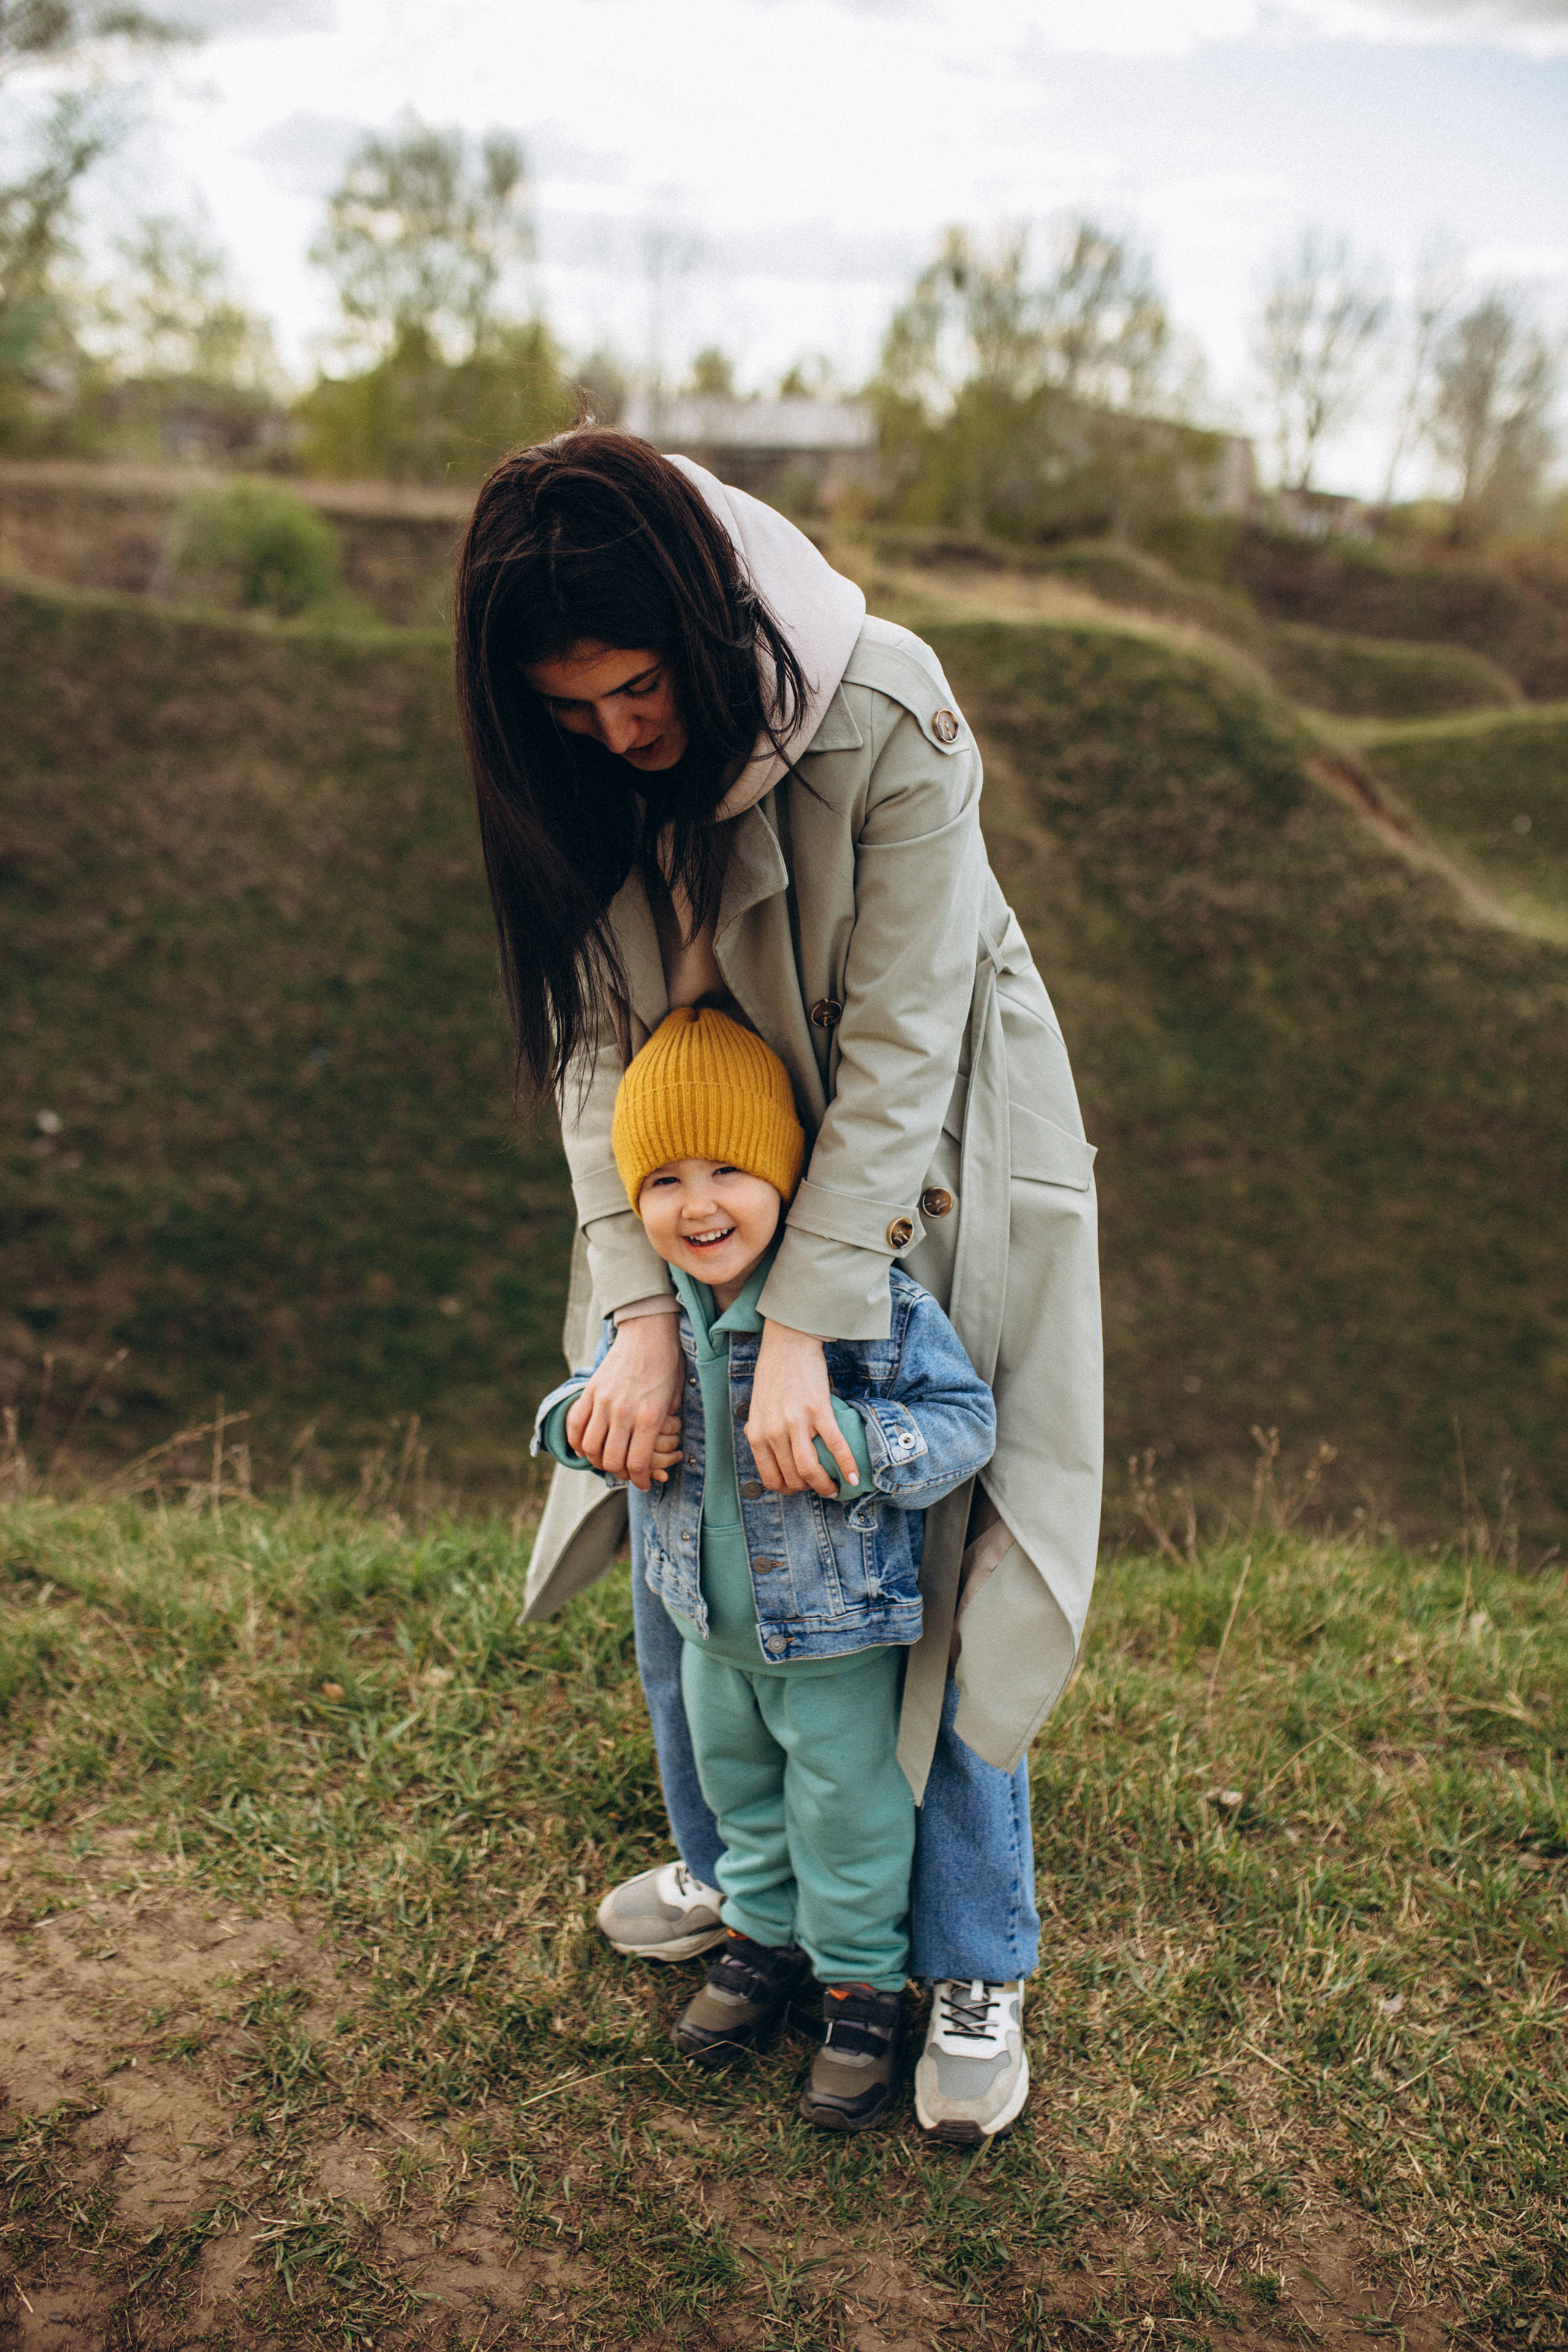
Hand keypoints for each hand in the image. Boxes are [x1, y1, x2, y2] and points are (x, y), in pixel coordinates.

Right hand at [566, 1312, 684, 1491]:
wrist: (648, 1331)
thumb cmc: (667, 1365)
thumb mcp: (676, 1398)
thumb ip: (665, 1426)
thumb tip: (659, 1450)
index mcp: (649, 1416)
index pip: (637, 1463)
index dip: (640, 1480)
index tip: (644, 1484)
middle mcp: (624, 1412)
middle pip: (611, 1460)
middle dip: (620, 1475)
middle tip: (627, 1474)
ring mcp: (604, 1401)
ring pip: (589, 1447)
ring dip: (597, 1460)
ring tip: (607, 1460)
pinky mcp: (590, 1391)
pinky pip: (575, 1424)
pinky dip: (576, 1441)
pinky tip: (585, 1447)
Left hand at [745, 1320, 859, 1497]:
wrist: (787, 1344)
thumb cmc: (772, 1376)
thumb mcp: (757, 1409)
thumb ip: (762, 1434)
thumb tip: (774, 1459)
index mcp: (756, 1434)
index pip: (771, 1478)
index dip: (788, 1490)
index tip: (800, 1489)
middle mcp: (773, 1432)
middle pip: (793, 1478)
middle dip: (809, 1490)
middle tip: (822, 1488)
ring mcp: (796, 1422)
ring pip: (810, 1470)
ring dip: (825, 1486)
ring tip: (835, 1489)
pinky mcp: (818, 1410)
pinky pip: (835, 1446)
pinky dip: (847, 1465)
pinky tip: (854, 1477)